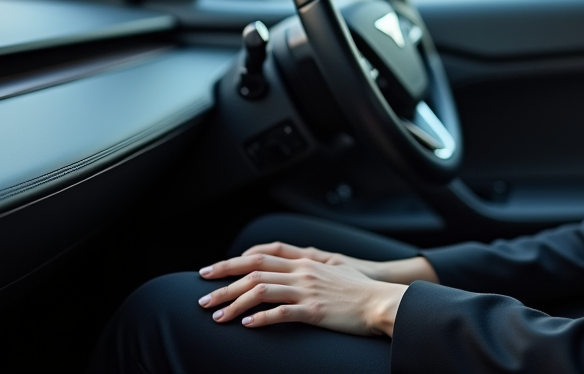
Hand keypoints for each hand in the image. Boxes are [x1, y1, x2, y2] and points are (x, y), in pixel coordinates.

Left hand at [197, 255, 406, 335]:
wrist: (382, 301)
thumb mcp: (332, 271)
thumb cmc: (360, 290)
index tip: (211, 271)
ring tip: (216, 316)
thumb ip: (310, 269)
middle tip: (201, 296)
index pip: (259, 257)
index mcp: (304, 261)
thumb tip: (291, 274)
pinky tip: (246, 326)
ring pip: (261, 291)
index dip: (232, 263)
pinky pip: (282, 313)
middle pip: (253, 271)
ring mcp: (307, 290)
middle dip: (222, 283)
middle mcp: (302, 272)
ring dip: (234, 304)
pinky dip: (261, 319)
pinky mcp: (314, 310)